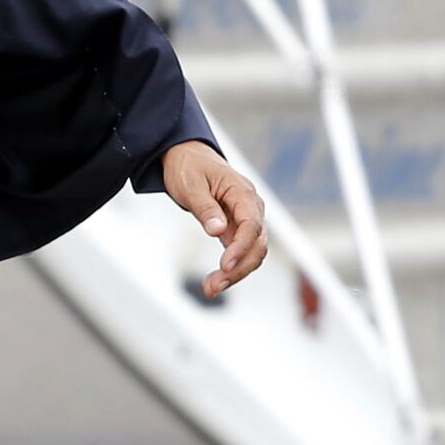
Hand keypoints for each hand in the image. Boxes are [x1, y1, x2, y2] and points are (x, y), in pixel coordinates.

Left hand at [163, 141, 266, 297]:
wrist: (187, 156)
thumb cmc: (189, 167)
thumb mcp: (191, 185)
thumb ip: (206, 208)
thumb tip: (218, 230)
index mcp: (242, 193)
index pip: (252, 225)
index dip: (241, 248)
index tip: (224, 265)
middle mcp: (250, 207)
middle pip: (258, 244)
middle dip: (239, 268)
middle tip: (213, 285)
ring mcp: (246, 219)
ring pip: (252, 252)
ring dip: (236, 273)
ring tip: (211, 288)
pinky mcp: (237, 228)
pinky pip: (241, 252)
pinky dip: (232, 268)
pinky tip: (216, 281)